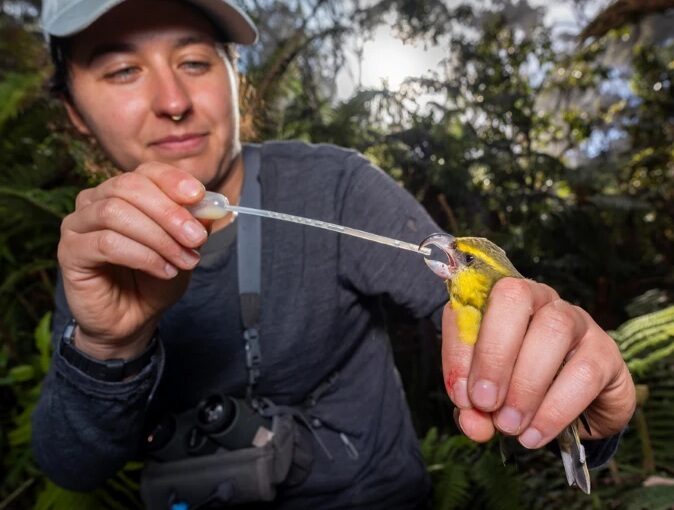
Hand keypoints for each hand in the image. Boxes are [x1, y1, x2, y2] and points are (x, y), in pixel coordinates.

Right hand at [57, 162, 208, 359]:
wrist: (134, 319)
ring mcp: (78, 224)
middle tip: (197, 239)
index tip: (199, 196)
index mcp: (123, 192)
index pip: (146, 172)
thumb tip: (209, 206)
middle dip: (169, 212)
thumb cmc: (155, 278)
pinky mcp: (70, 251)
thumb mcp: (184, 248)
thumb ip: (194, 224)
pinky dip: (142, 255)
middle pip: (129, 187)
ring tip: (183, 261)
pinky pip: (106, 243)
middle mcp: (95, 201)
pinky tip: (163, 270)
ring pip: (115, 212)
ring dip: (158, 237)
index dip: (173, 181)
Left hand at [442, 277, 635, 447]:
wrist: (578, 410)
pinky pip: (584, 373)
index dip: (459, 350)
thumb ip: (474, 407)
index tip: (460, 394)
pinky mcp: (605, 351)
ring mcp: (577, 319)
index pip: (470, 305)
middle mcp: (538, 298)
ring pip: (553, 331)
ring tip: (509, 424)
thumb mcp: (488, 398)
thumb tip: (473, 423)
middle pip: (514, 299)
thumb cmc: (518, 389)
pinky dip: (555, 409)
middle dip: (493, 354)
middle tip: (484, 403)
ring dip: (525, 384)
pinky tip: (535, 433)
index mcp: (497, 301)